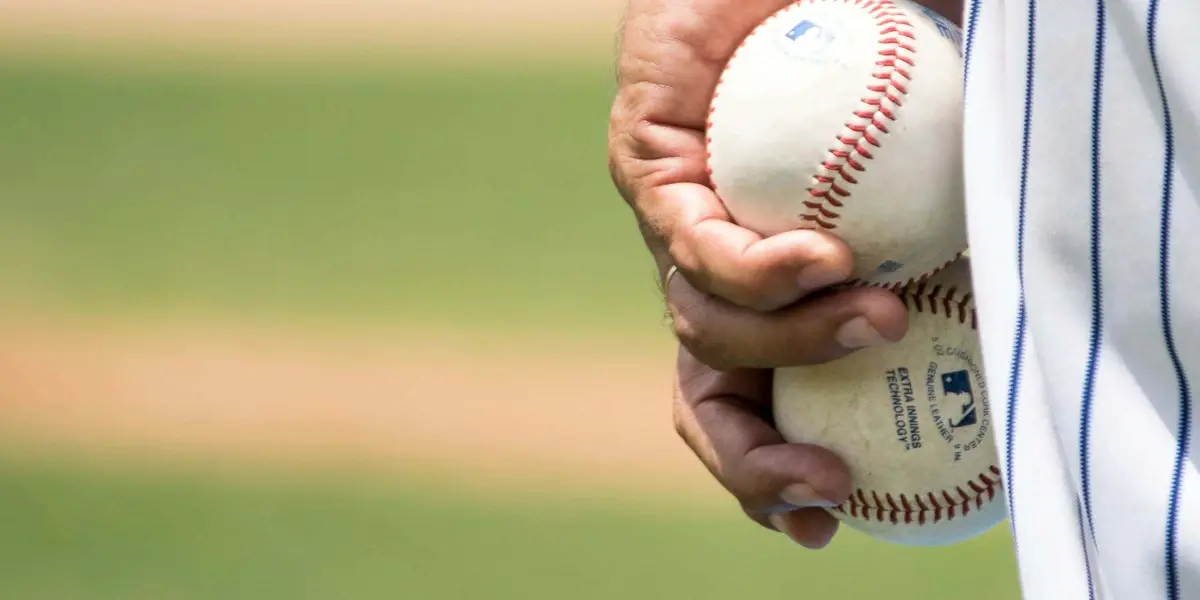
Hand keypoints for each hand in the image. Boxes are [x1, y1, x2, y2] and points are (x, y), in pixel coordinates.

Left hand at [609, 0, 963, 546]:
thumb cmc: (870, 41)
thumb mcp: (944, 141)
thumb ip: (977, 200)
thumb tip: (1044, 264)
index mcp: (768, 287)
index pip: (755, 399)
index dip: (778, 468)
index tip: (838, 508)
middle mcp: (714, 268)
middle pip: (709, 396)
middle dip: (758, 461)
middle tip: (830, 484)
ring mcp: (676, 222)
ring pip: (705, 331)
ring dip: (797, 348)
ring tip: (879, 316)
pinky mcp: (647, 165)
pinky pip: (693, 246)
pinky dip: (761, 271)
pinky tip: (825, 255)